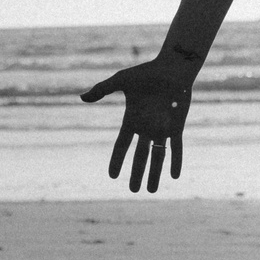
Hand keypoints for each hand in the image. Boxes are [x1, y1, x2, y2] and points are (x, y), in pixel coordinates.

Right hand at [79, 51, 198, 191]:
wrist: (172, 68)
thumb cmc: (146, 72)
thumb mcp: (121, 80)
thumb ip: (102, 89)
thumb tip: (82, 97)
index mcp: (132, 119)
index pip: (122, 145)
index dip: (117, 160)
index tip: (112, 176)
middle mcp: (146, 127)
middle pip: (140, 156)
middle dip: (137, 174)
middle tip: (134, 191)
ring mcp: (162, 128)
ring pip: (158, 156)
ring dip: (155, 173)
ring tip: (151, 191)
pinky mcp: (177, 127)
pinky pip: (176, 148)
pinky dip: (175, 161)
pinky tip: (174, 176)